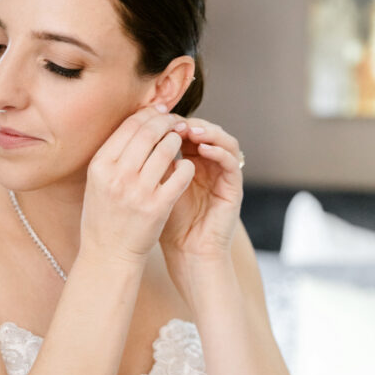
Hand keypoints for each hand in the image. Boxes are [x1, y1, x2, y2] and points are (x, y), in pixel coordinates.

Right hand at [80, 106, 195, 262]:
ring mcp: (138, 191)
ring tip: (179, 143)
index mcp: (100, 166)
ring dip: (177, 141)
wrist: (108, 255)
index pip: (129, 126)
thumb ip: (113, 155)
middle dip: (166, 122)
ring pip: (167, 149)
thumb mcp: (97, 182)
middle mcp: (117, 176)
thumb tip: (137, 123)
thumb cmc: (103, 216)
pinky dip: (186, 166)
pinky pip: (181, 174)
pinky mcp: (158, 206)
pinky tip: (185, 167)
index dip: (149, 114)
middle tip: (176, 122)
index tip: (160, 112)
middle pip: (149, 132)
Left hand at [159, 116, 243, 262]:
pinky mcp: (234, 187)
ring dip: (208, 131)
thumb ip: (155, 163)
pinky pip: (232, 162)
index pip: (188, 132)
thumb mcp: (157, 187)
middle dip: (190, 123)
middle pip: (207, 131)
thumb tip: (140, 133)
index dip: (174, 123)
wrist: (187, 253)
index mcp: (192, 163)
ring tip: (189, 130)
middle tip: (174, 121)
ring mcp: (224, 175)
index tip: (158, 120)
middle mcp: (211, 166)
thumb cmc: (168, 224)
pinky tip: (203, 149)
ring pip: (224, 140)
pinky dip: (219, 151)